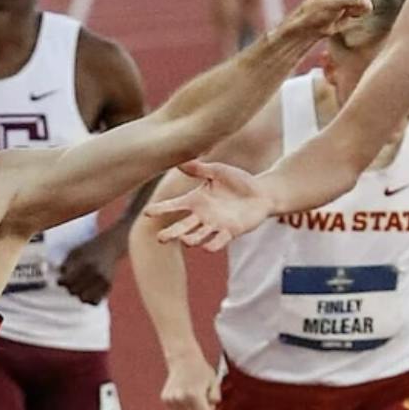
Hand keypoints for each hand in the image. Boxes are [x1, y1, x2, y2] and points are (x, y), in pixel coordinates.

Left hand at [58, 236, 119, 303]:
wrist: (110, 246)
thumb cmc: (89, 249)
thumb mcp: (75, 252)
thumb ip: (66, 265)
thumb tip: (60, 278)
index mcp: (84, 263)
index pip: (67, 281)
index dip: (61, 282)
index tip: (61, 280)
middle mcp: (94, 272)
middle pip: (74, 291)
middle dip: (70, 288)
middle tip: (70, 284)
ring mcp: (102, 280)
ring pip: (84, 299)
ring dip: (79, 295)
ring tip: (79, 289)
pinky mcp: (108, 286)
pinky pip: (95, 301)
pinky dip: (90, 300)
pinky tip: (88, 293)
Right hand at [143, 159, 270, 250]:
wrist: (262, 192)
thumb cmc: (238, 180)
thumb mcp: (218, 171)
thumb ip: (200, 168)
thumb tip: (180, 161)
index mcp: (195, 200)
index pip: (173, 206)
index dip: (160, 209)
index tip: (147, 213)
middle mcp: (202, 216)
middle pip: (182, 226)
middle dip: (170, 233)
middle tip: (159, 238)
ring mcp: (215, 225)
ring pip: (198, 236)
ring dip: (191, 240)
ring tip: (184, 240)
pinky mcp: (230, 232)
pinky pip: (219, 241)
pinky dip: (212, 245)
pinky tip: (206, 248)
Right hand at [161, 351, 220, 409]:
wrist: (183, 358)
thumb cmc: (200, 369)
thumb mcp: (215, 383)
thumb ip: (215, 399)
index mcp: (194, 396)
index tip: (210, 404)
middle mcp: (181, 399)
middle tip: (202, 400)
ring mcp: (171, 400)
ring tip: (193, 398)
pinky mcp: (165, 399)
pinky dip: (183, 408)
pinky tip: (185, 397)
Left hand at [287, 0, 387, 37]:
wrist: (313, 26)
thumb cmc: (316, 10)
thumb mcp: (333, 3)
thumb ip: (351, 1)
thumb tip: (367, 3)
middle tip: (336, 4)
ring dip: (354, 8)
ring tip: (339, 10)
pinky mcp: (357, 0)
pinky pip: (367, 6)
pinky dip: (357, 13)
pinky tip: (344, 14)